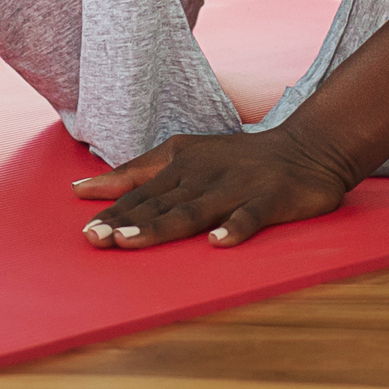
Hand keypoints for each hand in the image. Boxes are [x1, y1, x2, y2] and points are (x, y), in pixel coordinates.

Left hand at [71, 125, 361, 248]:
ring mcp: (236, 186)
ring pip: (193, 210)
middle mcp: (203, 174)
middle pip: (159, 203)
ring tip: (131, 241)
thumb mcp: (183, 155)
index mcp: (180, 164)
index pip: (139, 192)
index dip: (112, 211)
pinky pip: (250, 216)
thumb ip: (135, 172)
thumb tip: (82, 189)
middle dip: (125, 222)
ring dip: (161, 226)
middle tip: (95, 240)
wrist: (307, 146)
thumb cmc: (237, 158)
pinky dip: (234, 228)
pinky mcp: (270, 198)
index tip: (85, 231)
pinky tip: (218, 242)